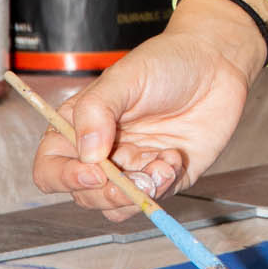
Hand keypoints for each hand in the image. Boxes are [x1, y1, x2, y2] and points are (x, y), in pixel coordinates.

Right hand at [30, 0, 267, 219]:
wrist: (217, 62)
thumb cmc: (166, 62)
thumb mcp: (125, 76)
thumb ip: (97, 111)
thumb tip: (87, 155)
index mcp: (80, 128)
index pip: (50, 168)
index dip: (64, 178)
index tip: (93, 172)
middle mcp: (102, 154)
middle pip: (84, 195)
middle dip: (108, 193)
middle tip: (136, 177)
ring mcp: (132, 168)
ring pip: (115, 207)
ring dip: (136, 195)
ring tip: (163, 165)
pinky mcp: (163, 177)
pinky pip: (152, 200)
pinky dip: (162, 187)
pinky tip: (176, 158)